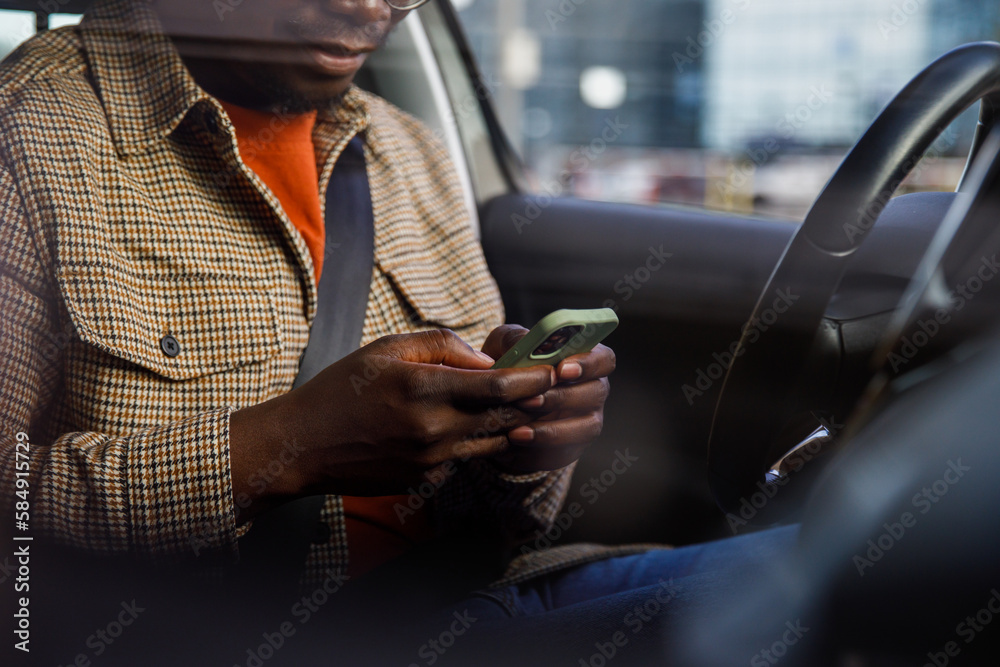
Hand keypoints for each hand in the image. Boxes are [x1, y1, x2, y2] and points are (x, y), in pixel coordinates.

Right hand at [230, 330, 555, 521]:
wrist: (303, 445)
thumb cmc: (342, 388)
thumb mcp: (387, 348)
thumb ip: (443, 346)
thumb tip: (486, 359)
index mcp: (423, 389)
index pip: (497, 387)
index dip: (532, 378)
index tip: (553, 367)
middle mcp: (433, 430)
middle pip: (506, 418)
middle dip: (535, 400)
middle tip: (556, 383)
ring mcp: (431, 460)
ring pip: (494, 441)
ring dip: (516, 423)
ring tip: (529, 402)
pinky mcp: (426, 479)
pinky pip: (469, 456)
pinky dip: (482, 440)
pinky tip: (482, 424)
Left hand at [480, 324, 614, 473]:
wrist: (494, 403)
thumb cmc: (508, 365)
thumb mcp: (506, 346)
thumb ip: (515, 340)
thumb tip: (525, 343)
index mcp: (586, 360)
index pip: (604, 359)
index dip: (588, 364)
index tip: (562, 369)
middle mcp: (594, 390)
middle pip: (596, 393)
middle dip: (562, 397)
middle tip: (530, 400)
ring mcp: (587, 420)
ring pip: (586, 427)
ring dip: (552, 429)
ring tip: (517, 430)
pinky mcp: (572, 447)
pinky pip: (566, 451)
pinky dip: (540, 448)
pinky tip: (515, 440)